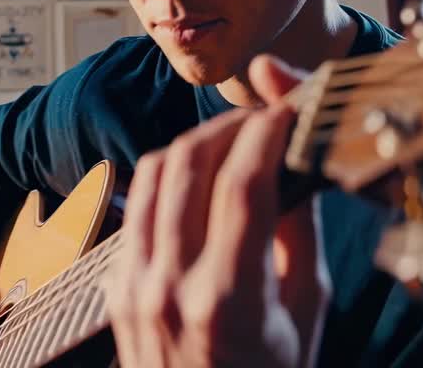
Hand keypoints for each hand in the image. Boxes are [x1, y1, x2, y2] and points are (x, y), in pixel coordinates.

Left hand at [106, 55, 330, 367]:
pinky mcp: (116, 286)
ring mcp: (133, 287)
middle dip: (232, 124)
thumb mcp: (305, 314)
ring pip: (154, 173)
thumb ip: (299, 233)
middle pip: (190, 163)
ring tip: (236, 136)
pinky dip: (170, 176)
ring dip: (198, 140)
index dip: (270, 130)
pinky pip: (138, 206)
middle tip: (268, 114)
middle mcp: (169, 287)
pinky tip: (201, 175)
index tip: (293, 107)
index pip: (243, 183)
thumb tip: (296, 161)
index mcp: (227, 301)